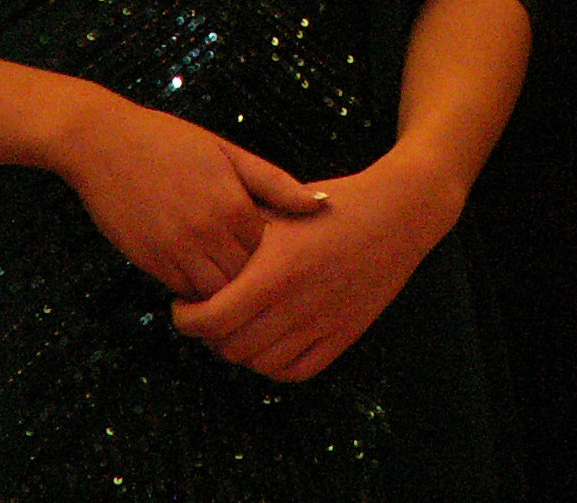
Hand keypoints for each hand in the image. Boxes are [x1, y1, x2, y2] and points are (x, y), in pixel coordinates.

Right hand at [55, 90, 324, 297]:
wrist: (100, 142)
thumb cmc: (168, 141)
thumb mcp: (226, 152)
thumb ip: (275, 182)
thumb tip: (322, 204)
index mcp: (234, 203)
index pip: (271, 251)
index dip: (274, 253)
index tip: (275, 248)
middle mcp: (209, 231)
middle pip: (249, 278)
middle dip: (254, 279)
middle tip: (258, 275)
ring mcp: (178, 250)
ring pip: (219, 292)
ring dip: (225, 288)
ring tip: (229, 276)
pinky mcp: (152, 261)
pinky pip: (186, 291)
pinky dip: (196, 287)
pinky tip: (198, 269)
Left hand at [169, 148, 455, 382]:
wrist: (395, 214)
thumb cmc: (331, 204)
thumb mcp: (277, 207)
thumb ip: (236, 232)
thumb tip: (194, 253)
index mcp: (275, 269)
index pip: (212, 318)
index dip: (186, 320)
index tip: (181, 307)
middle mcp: (297, 304)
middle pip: (231, 346)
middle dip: (209, 335)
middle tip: (205, 315)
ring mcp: (322, 325)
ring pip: (260, 364)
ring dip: (239, 351)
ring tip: (234, 328)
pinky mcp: (343, 337)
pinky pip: (296, 371)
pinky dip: (272, 366)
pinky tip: (266, 342)